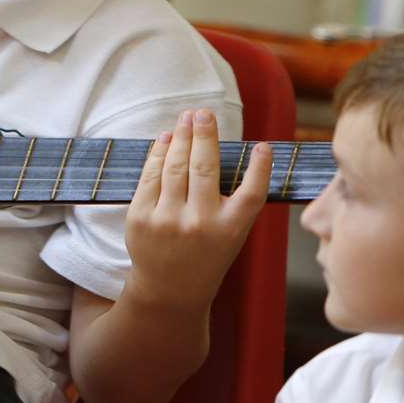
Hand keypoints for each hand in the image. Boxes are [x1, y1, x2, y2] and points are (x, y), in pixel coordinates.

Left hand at [122, 109, 270, 311]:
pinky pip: (150, 177)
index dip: (260, 168)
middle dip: (204, 136)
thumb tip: (220, 150)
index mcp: (231, 229)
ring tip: (186, 119)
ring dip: (180, 138)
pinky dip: (158, 154)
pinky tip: (165, 139)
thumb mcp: (230, 235)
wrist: (170, 289)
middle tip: (204, 113)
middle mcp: (200, 223)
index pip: (252, 193)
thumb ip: (232, 201)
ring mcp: (168, 220)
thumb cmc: (206, 255)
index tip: (262, 146)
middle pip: (205, 169)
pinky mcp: (141, 217)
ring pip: (175, 168)